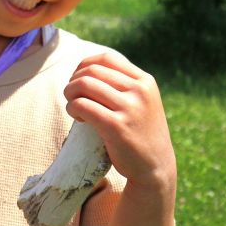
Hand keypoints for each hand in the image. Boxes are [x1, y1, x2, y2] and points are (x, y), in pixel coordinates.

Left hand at [63, 52, 176, 192]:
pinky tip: (77, 117)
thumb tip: (84, 68)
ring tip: (74, 106)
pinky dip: (72, 108)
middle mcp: (139, 91)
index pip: (107, 58)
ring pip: (84, 84)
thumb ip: (122, 84)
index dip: (85, 64)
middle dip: (74, 81)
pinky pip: (82, 105)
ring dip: (70, 94)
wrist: (155, 167)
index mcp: (145, 81)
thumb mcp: (141, 101)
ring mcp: (129, 108)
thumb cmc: (141, 132)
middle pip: (92, 71)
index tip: (79, 78)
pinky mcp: (116, 126)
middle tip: (72, 96)